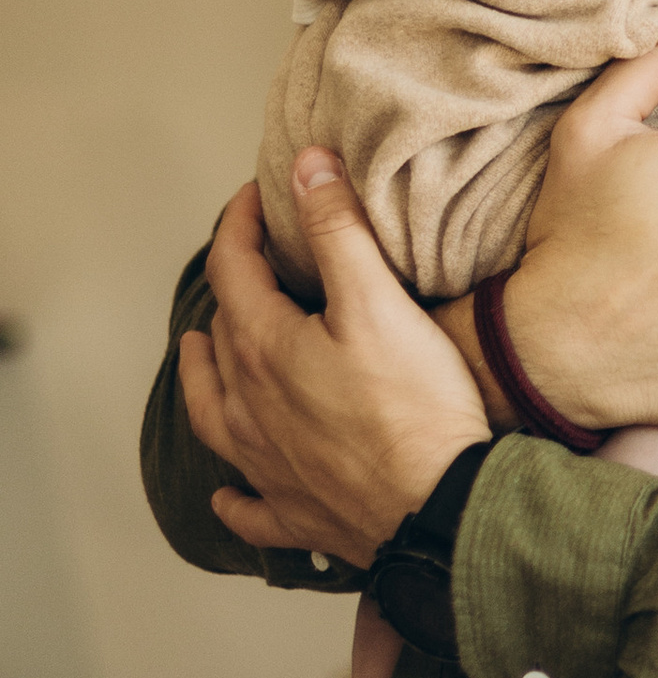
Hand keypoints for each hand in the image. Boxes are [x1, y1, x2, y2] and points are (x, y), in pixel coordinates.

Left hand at [179, 161, 489, 568]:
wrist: (438, 509)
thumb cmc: (413, 407)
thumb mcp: (378, 302)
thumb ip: (339, 230)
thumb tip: (305, 166)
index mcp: (264, 349)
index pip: (233, 267)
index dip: (241, 223)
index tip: (259, 196)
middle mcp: (250, 407)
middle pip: (224, 336)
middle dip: (233, 290)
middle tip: (253, 265)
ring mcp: (267, 465)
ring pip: (213, 414)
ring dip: (203, 378)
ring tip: (200, 355)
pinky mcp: (296, 512)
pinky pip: (247, 506)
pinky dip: (232, 496)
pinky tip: (227, 493)